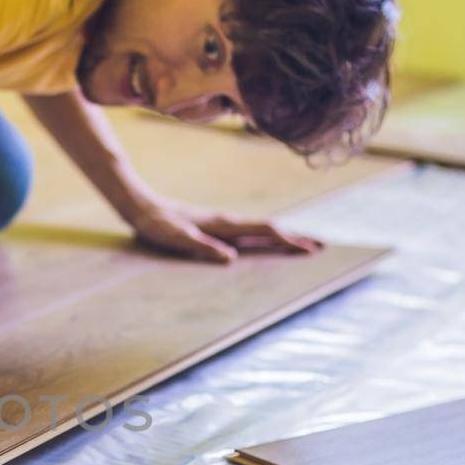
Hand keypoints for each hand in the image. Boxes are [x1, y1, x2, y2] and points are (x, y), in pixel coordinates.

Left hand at [128, 197, 322, 263]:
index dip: (288, 240)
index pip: (264, 231)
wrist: (142, 206)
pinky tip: (269, 242)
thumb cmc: (157, 225)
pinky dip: (266, 237)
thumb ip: (202, 247)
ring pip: (262, 229)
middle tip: (322, 246)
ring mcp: (223, 223)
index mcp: (224, 225)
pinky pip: (249, 232)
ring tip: (304, 244)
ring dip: (284, 237)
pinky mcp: (216, 227)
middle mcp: (228, 222)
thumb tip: (230, 259)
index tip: (309, 248)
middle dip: (296, 238)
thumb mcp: (177, 238)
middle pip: (270, 228)